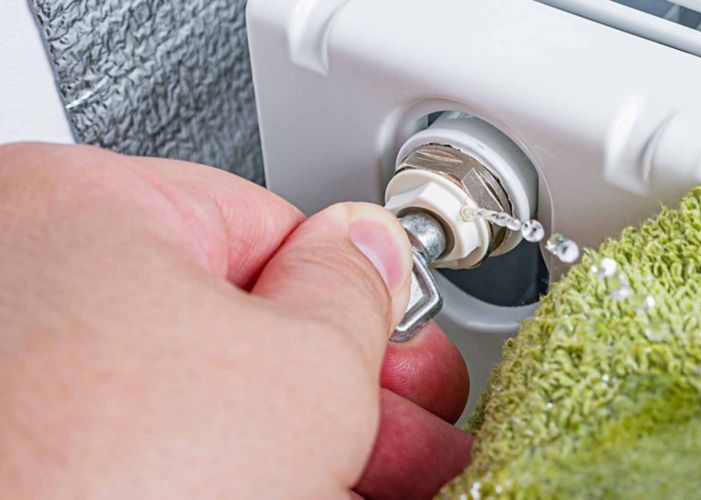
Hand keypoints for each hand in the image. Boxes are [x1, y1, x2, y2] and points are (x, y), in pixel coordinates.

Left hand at [0, 143, 470, 498]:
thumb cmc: (110, 487)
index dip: (362, 311)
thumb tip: (365, 247)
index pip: (269, 229)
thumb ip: (353, 290)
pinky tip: (283, 490)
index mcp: (74, 207)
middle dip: (346, 400)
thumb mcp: (307, 368)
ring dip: (297, 449)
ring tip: (366, 485)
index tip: (402, 365)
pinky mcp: (22, 458)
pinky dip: (218, 475)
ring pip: (191, 409)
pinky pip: (140, 456)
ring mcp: (13, 388)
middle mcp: (19, 284)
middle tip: (403, 447)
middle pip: (235, 333)